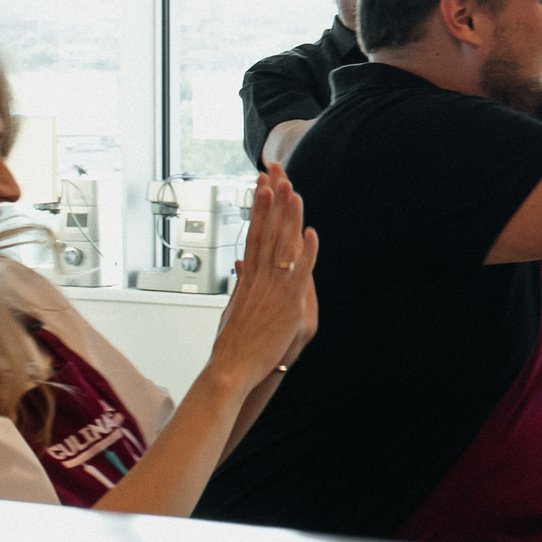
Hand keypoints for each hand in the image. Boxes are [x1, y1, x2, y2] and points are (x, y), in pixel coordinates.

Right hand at [211, 166, 318, 390]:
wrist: (230, 369)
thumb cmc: (233, 343)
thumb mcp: (234, 306)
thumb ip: (241, 283)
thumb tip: (241, 264)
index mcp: (248, 277)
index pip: (255, 233)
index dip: (259, 208)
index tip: (262, 184)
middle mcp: (258, 277)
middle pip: (266, 230)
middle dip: (271, 200)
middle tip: (274, 172)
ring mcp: (272, 288)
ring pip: (281, 245)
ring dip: (287, 217)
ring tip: (290, 189)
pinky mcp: (287, 303)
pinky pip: (299, 273)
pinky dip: (306, 253)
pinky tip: (310, 234)